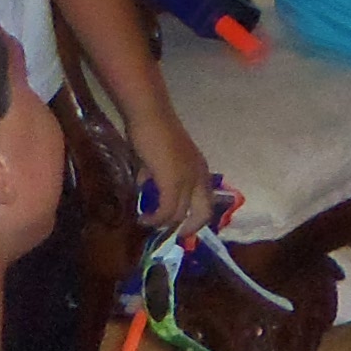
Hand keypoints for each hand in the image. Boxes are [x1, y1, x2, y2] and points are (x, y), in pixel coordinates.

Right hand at [130, 112, 213, 235]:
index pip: (207, 202)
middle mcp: (200, 177)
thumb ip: (156, 176)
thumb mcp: (159, 160)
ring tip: (147, 223)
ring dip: (163, 223)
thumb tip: (144, 189)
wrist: (149, 115)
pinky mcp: (173, 182)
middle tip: (171, 235)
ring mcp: (188, 180)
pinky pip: (167, 210)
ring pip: (180, 215)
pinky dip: (155, 218)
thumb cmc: (153, 131)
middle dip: (189, 229)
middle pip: (204, 214)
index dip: (196, 218)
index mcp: (200, 170)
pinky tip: (143, 218)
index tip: (181, 227)